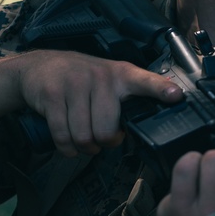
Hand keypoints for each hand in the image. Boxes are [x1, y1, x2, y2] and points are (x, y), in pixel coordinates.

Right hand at [15, 50, 182, 156]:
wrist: (38, 66)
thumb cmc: (80, 79)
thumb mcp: (109, 79)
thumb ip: (130, 98)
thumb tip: (153, 123)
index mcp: (121, 75)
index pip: (145, 81)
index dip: (161, 90)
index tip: (176, 96)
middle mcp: (100, 77)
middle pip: (108, 131)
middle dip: (105, 143)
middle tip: (101, 136)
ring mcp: (75, 84)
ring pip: (84, 137)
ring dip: (84, 147)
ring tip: (85, 139)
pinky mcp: (52, 95)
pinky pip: (63, 136)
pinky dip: (67, 149)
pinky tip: (69, 144)